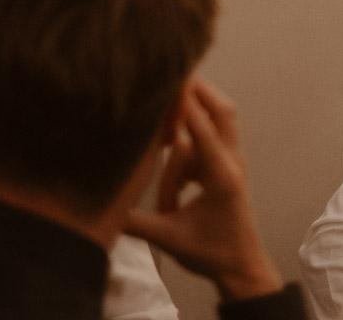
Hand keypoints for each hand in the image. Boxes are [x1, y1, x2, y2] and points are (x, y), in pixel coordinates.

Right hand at [126, 78, 283, 301]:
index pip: (204, 130)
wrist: (241, 266)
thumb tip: (100, 211)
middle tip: (173, 77)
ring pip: (213, 127)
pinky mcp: (226, 168)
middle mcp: (231, 163)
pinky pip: (208, 142)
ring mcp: (232, 163)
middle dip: (199, 93)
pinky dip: (189, 143)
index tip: (174, 79)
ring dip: (187, 131)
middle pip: (222, 112)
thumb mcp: (170, 239)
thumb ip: (135, 223)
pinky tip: (170, 162)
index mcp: (222, 176)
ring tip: (165, 155)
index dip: (187, 104)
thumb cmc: (211, 253)